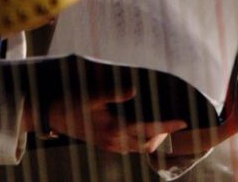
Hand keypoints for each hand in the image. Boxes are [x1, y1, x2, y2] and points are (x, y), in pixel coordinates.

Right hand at [46, 85, 187, 153]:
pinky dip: (141, 140)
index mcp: (115, 128)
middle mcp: (115, 140)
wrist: (53, 116)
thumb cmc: (74, 102)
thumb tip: (134, 90)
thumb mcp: (93, 94)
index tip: (184, 122)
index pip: (148, 128)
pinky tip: (144, 128)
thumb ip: (114, 92)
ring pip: (139, 148)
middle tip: (176, 122)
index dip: (168, 126)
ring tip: (163, 125)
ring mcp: (110, 145)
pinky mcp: (106, 145)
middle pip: (148, 143)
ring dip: (153, 139)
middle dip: (164, 134)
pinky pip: (129, 148)